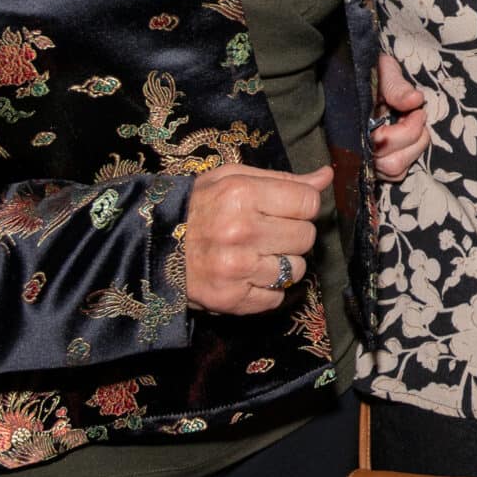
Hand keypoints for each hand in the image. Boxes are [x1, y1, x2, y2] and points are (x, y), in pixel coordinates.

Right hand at [184, 161, 327, 314]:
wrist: (150, 246)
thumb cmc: (196, 207)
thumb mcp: (232, 178)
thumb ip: (283, 179)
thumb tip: (326, 176)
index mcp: (242, 194)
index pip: (308, 202)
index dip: (300, 206)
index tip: (284, 209)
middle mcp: (241, 231)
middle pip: (306, 236)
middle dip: (291, 234)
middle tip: (266, 233)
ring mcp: (237, 268)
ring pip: (297, 270)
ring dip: (282, 264)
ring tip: (255, 255)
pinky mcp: (232, 299)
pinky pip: (277, 298)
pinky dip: (267, 290)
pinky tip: (247, 276)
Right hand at [371, 51, 429, 181]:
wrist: (360, 76)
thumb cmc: (372, 73)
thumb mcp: (383, 70)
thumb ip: (396, 85)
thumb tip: (415, 101)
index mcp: (355, 124)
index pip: (383, 142)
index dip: (408, 130)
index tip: (417, 110)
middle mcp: (358, 147)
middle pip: (391, 164)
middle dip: (414, 139)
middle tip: (418, 116)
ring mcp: (365, 158)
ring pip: (395, 171)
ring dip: (414, 149)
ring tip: (414, 126)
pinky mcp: (376, 164)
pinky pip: (396, 174)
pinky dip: (408, 157)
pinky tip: (409, 137)